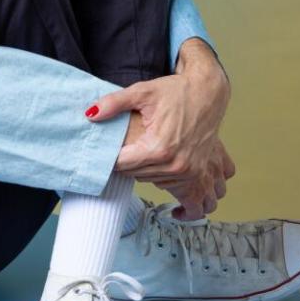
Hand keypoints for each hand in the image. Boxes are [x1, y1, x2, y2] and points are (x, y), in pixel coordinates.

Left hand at [86, 46, 232, 218]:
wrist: (209, 92)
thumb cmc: (177, 91)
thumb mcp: (142, 92)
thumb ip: (114, 104)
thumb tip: (90, 115)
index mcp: (158, 148)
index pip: (122, 165)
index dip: (112, 157)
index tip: (108, 151)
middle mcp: (176, 165)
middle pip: (137, 176)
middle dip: (130, 165)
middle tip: (128, 151)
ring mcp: (191, 173)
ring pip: (157, 186)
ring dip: (150, 177)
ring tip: (144, 164)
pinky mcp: (202, 174)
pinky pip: (194, 202)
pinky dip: (185, 206)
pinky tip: (176, 209)